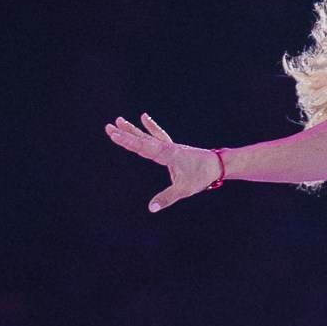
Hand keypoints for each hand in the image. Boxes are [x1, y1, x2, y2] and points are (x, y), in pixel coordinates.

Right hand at [105, 112, 223, 213]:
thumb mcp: (184, 190)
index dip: (127, 142)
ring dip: (133, 129)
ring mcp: (169, 146)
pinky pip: (159, 136)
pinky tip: (144, 117)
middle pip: (142, 139)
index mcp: (167, 155)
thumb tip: (151, 208)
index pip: (143, 148)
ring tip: (119, 120)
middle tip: (108, 127)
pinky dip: (151, 127)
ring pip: (148, 136)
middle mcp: (166, 148)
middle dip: (125, 134)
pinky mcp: (173, 148)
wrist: (218, 164)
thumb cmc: (201, 176)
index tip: (114, 134)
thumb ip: (167, 198)